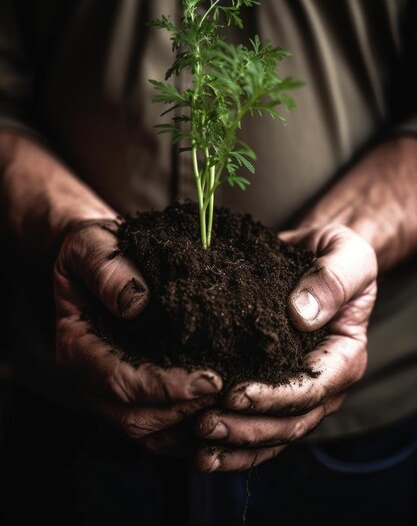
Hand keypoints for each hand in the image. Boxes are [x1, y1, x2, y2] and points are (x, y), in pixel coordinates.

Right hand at [54, 219, 221, 441]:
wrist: (102, 257)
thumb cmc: (97, 249)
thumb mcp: (93, 244)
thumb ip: (106, 268)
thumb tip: (136, 304)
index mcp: (76, 346)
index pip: (118, 381)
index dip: (164, 387)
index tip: (210, 380)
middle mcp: (92, 379)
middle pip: (135, 420)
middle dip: (184, 412)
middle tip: (232, 393)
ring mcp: (112, 392)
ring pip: (151, 434)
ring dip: (191, 426)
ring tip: (232, 403)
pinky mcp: (135, 394)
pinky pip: (162, 428)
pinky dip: (191, 426)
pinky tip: (223, 407)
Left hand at [145, 224, 376, 470]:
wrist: (315, 256)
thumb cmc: (336, 255)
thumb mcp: (347, 255)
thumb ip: (333, 281)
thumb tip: (300, 314)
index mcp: (344, 356)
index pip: (312, 388)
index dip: (275, 397)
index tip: (236, 394)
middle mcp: (325, 383)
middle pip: (290, 422)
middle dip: (248, 428)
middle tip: (205, 424)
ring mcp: (299, 391)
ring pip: (272, 434)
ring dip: (235, 443)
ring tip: (198, 446)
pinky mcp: (273, 388)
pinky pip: (257, 426)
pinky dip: (232, 443)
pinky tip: (200, 450)